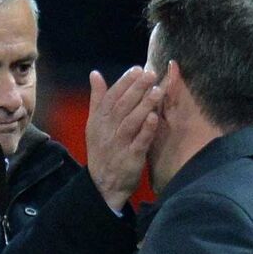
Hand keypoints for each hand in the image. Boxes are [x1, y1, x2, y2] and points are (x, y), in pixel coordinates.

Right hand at [86, 66, 164, 210]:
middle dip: (136, 89)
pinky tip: (155, 117)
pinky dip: (146, 130)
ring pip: (131, 122)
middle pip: (122, 106)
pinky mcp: (130, 159)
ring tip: (157, 91)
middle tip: (151, 74)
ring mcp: (119, 145)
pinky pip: (139, 142)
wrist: (102, 184)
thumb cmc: (102, 150)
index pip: (111, 97)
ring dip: (144, 106)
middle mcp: (107, 131)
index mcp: (99, 120)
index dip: (124, 82)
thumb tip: (95, 74)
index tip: (138, 69)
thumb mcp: (94, 124)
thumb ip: (97, 99)